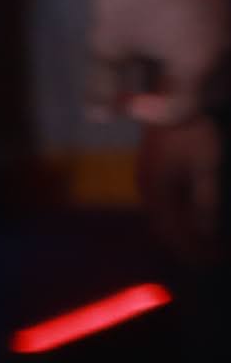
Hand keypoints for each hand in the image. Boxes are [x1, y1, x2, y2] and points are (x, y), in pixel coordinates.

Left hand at [79, 0, 228, 128]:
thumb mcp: (107, 43)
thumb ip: (103, 84)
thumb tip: (97, 117)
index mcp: (200, 64)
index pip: (184, 109)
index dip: (154, 115)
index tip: (127, 104)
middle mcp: (225, 48)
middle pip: (211, 92)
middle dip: (181, 100)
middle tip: (149, 94)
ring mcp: (228, 24)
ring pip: (219, 68)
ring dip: (193, 78)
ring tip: (159, 72)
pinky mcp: (223, 5)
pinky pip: (218, 43)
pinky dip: (198, 54)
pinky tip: (169, 42)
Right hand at [145, 113, 220, 271]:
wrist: (172, 99)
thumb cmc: (193, 133)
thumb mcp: (206, 168)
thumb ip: (205, 203)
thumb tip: (207, 235)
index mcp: (157, 191)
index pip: (173, 232)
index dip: (193, 250)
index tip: (215, 263)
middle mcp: (147, 189)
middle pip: (164, 229)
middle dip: (187, 247)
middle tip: (211, 260)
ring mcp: (148, 181)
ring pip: (163, 219)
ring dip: (182, 235)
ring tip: (204, 246)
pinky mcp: (154, 173)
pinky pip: (164, 207)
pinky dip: (179, 221)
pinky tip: (193, 224)